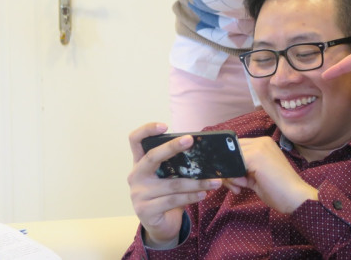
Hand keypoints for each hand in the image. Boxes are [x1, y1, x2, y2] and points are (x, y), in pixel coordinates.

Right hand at [127, 123, 221, 248]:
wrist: (160, 224)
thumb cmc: (167, 194)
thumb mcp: (169, 176)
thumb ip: (177, 164)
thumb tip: (205, 150)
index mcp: (140, 163)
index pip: (135, 140)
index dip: (147, 130)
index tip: (164, 126)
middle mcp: (135, 176)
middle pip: (152, 157)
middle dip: (172, 147)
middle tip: (190, 140)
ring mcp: (138, 194)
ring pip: (172, 184)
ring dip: (197, 182)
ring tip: (215, 181)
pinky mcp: (145, 210)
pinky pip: (173, 200)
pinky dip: (191, 197)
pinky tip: (203, 194)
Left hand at [223, 137, 317, 213]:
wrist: (295, 197)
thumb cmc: (278, 190)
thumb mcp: (256, 177)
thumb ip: (242, 170)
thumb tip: (223, 170)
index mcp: (264, 144)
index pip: (237, 148)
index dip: (230, 164)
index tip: (232, 180)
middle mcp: (261, 142)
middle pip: (231, 151)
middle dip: (227, 169)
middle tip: (234, 186)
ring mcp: (259, 147)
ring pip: (230, 158)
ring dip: (230, 175)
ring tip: (239, 187)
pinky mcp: (255, 156)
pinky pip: (232, 165)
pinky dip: (232, 178)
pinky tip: (242, 187)